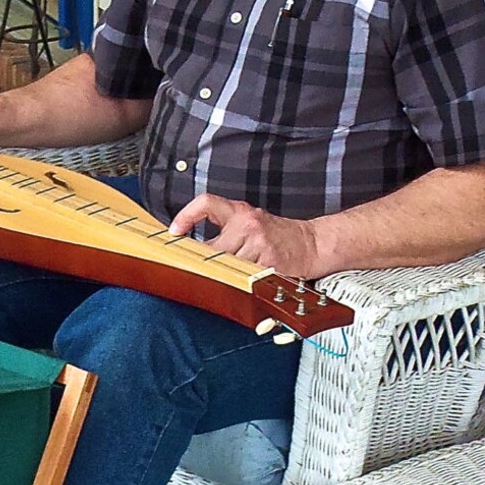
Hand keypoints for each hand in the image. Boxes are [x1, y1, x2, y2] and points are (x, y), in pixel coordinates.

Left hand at [169, 193, 319, 278]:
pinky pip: (244, 276)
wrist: (311, 243)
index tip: (174, 231)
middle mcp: (248, 223)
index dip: (186, 215)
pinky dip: (241, 282)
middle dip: (207, 262)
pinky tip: (247, 280)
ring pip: (226, 265)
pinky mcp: (268, 261)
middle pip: (212, 247)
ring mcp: (258, 242)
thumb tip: (193, 252)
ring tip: (233, 275)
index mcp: (240, 211)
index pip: (207, 203)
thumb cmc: (277, 236)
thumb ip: (225, 232)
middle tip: (201, 269)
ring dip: (226, 274)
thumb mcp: (250, 224)